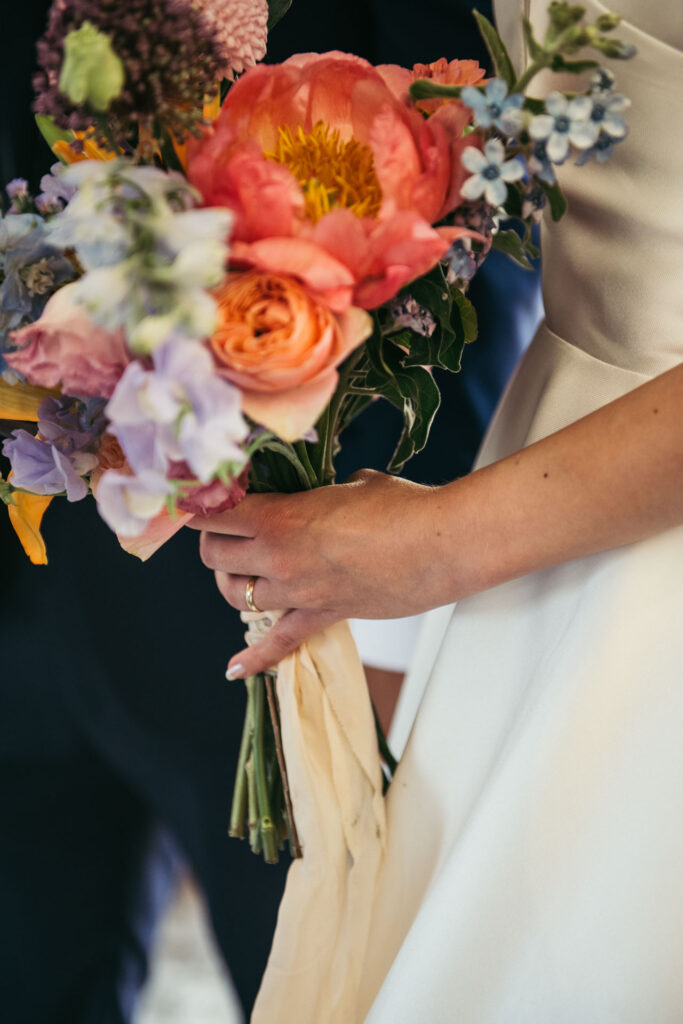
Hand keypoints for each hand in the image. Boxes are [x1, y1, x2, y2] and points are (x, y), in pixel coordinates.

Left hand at [193, 470, 444, 676]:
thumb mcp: (350, 484)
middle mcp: (278, 557)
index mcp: (279, 516)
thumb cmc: (401, 505)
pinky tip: (233, 670)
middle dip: (213, 542)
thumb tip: (320, 497)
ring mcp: (298, 592)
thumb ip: (321, 493)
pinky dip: (254, 658)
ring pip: (236, 596)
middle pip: (215, 557)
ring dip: (230, 583)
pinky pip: (279, 643)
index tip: (202, 500)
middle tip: (226, 531)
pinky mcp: (322, 616)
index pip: (214, 514)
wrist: (440, 543)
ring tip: (239, 572)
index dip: (201, 506)